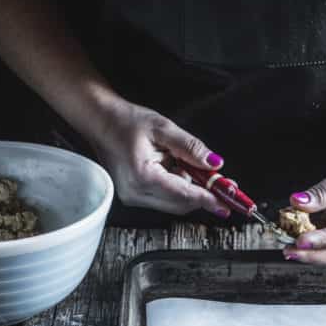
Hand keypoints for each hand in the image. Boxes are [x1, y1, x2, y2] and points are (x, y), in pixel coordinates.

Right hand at [89, 98, 229, 216]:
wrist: (99, 121)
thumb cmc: (125, 121)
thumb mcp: (163, 128)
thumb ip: (190, 147)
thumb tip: (214, 164)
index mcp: (143, 176)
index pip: (184, 194)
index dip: (208, 199)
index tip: (226, 204)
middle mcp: (136, 192)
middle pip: (180, 204)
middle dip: (203, 195)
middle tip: (221, 183)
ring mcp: (132, 196)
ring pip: (173, 203)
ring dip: (190, 190)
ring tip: (190, 166)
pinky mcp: (133, 195)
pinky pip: (163, 198)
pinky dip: (177, 188)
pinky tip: (176, 169)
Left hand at [283, 140, 325, 263]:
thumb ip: (322, 193)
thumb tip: (298, 203)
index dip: (322, 241)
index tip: (301, 241)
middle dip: (312, 255)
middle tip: (289, 251)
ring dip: (307, 249)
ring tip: (285, 242)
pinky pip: (321, 238)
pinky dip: (306, 236)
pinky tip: (290, 232)